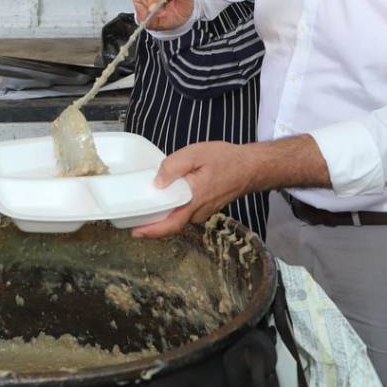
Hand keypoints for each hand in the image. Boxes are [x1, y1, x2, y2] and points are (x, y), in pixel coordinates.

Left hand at [131, 141, 253, 238]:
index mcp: (194, 200)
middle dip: (153, 224)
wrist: (251, 167)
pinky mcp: (207, 209)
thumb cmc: (225, 159)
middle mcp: (198, 212)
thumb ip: (174, 166)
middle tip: (134, 219)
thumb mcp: (196, 154)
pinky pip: (186, 213)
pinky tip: (167, 199)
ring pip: (179, 218)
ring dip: (164, 216)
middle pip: (171, 224)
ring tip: (147, 207)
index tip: (135, 232)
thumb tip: (157, 182)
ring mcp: (204, 212)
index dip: (151, 231)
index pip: (170, 224)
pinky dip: (175, 209)